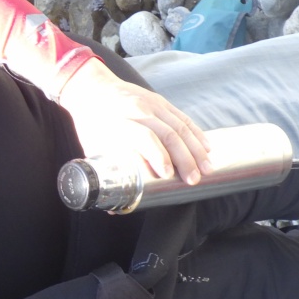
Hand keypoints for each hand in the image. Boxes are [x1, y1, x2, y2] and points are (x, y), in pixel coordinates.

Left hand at [57, 60, 210, 183]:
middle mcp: (138, 111)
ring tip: (207, 169)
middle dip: (185, 159)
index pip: (144, 138)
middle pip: (168, 134)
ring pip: (180, 126)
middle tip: (194, 180)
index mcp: (119, 123)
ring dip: (196, 149)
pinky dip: (197, 133)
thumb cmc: (92, 123)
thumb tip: (114, 210)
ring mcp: (152, 104)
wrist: (92, 89)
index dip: (158, 156)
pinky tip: (207, 147)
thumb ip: (108, 172)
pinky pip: (183, 118)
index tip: (167, 175)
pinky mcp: (161, 102)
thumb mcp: (94, 147)